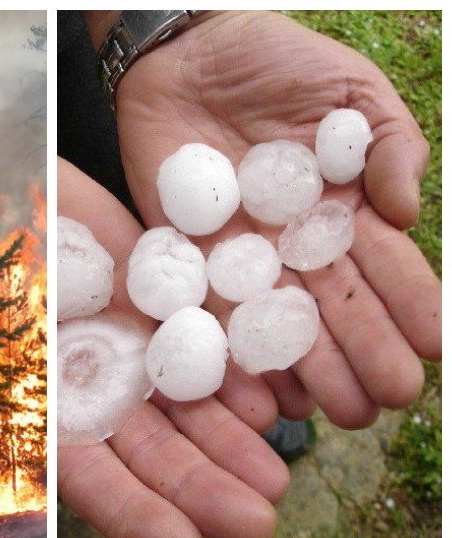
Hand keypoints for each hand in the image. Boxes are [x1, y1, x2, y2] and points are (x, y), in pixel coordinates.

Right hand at [58, 158, 287, 537]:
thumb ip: (4, 372)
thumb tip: (31, 434)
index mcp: (31, 404)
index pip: (86, 476)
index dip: (131, 514)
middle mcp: (85, 386)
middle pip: (148, 452)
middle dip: (200, 489)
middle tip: (256, 524)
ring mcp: (126, 344)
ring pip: (185, 407)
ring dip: (229, 447)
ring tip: (276, 478)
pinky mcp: (159, 299)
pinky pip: (205, 341)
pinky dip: (237, 374)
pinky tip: (270, 403)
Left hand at [114, 11, 440, 427]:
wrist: (187, 53)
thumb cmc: (280, 64)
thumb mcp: (352, 93)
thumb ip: (389, 147)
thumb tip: (406, 212)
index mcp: (344, 211)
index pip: (385, 268)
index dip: (411, 307)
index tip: (435, 346)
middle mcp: (295, 245)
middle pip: (336, 307)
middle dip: (367, 353)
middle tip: (388, 395)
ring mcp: (242, 256)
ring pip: (280, 323)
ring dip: (309, 368)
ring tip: (337, 408)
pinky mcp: (186, 256)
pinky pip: (209, 312)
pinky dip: (232, 353)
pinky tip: (260, 390)